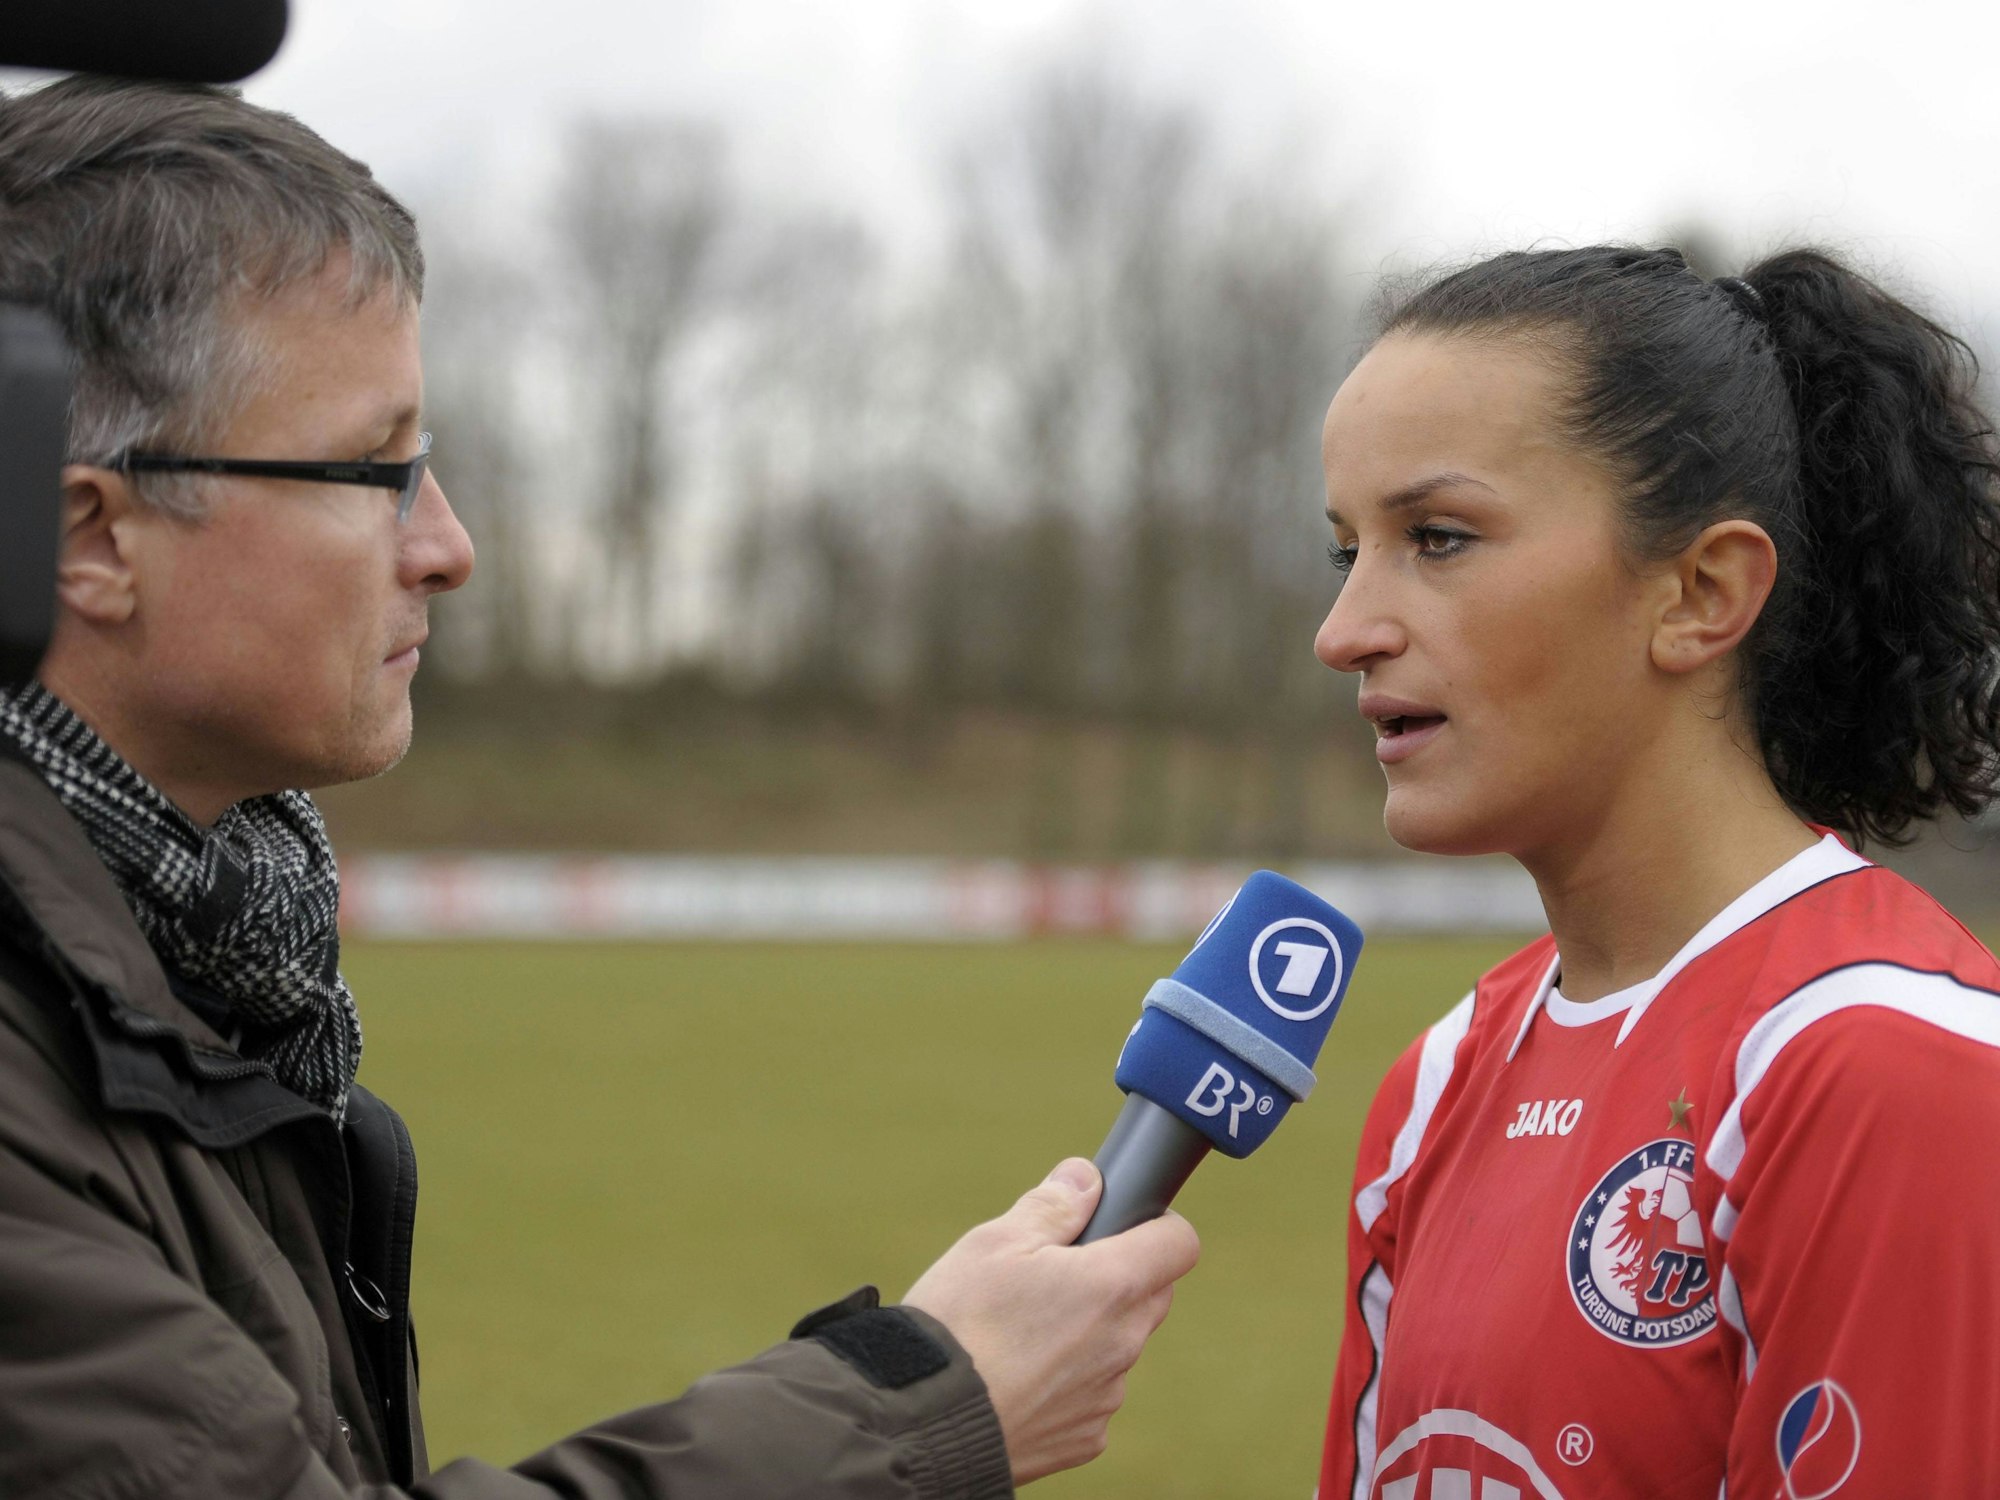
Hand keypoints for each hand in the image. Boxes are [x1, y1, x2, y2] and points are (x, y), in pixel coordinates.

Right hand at [902, 1158, 1199, 1484]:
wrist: (923, 1423)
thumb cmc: (957, 1323)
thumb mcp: (994, 1242)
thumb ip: (1051, 1205)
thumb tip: (1086, 1178)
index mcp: (1111, 1285)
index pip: (1179, 1243)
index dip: (1155, 1225)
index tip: (1118, 1224)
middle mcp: (1123, 1343)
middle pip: (1151, 1294)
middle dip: (1118, 1276)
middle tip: (1055, 1272)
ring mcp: (1106, 1396)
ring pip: (1119, 1345)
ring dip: (1090, 1331)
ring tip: (1021, 1330)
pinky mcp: (1085, 1437)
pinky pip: (1092, 1395)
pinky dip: (1067, 1381)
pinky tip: (1017, 1376)